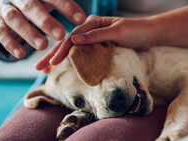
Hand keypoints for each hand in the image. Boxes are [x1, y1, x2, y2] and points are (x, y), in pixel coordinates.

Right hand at [0, 0, 85, 58]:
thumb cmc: (41, 3)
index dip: (66, 6)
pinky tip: (22, 55)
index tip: (81, 19)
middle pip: (31, 6)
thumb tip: (85, 17)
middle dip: (45, 21)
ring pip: (14, 18)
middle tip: (61, 35)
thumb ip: (66, 5)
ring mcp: (7, 9)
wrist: (12, 0)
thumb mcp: (52, 0)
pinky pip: (1, 32)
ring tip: (43, 46)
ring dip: (28, 32)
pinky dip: (10, 43)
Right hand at [35, 15, 155, 69]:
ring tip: (45, 69)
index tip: (50, 63)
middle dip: (52, 56)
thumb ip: (96, 36)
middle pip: (67, 43)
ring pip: (72, 50)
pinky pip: (81, 54)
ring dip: (58, 59)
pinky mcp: (98, 46)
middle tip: (38, 68)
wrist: (149, 34)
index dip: (60, 51)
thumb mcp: (117, 32)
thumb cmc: (136, 31)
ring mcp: (93, 39)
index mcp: (92, 23)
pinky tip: (63, 67)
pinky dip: (71, 61)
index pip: (72, 38)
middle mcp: (90, 30)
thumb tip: (74, 41)